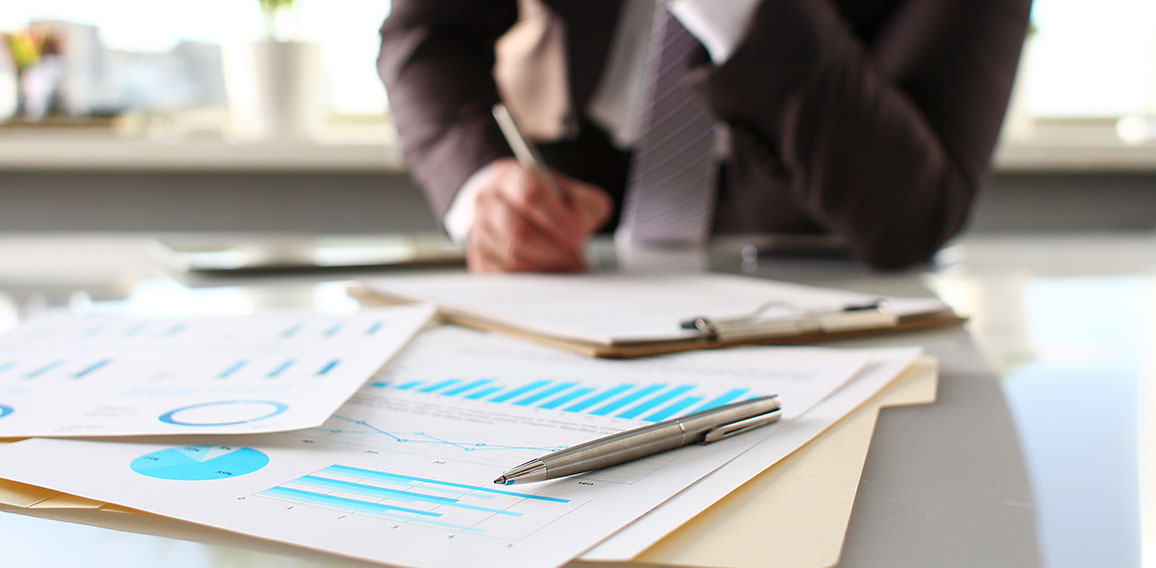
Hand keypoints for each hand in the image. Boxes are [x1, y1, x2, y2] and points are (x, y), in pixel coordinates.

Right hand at [467, 158, 611, 272]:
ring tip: (566, 262)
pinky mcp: (479, 259)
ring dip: (546, 265)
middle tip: (577, 256)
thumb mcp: (572, 193)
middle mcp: (487, 201)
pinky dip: (533, 277)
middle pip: (519, 231)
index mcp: (511, 176)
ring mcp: (478, 231)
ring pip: (513, 257)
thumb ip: (586, 206)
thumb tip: (581, 230)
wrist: (512, 208)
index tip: (579, 237)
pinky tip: (548, 269)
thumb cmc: (546, 201)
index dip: (558, 219)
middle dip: (554, 249)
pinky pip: (507, 275)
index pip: (530, 195)